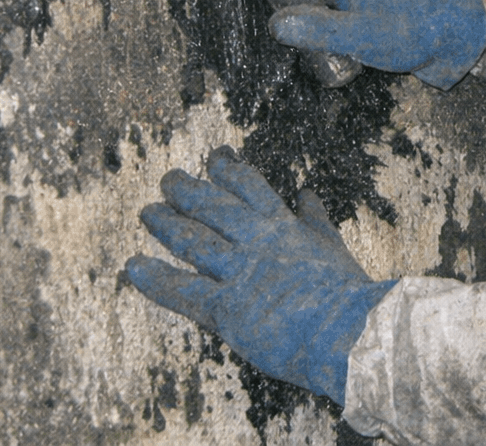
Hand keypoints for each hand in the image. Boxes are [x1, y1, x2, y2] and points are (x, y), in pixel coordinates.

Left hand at [125, 146, 395, 404]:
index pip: (250, 186)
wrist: (351, 329)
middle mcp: (256, 241)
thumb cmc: (351, 292)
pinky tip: (134, 267)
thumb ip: (316, 220)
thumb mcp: (334, 246)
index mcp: (285, 225)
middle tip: (168, 178)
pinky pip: (182, 290)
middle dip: (187, 189)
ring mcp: (238, 273)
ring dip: (166, 224)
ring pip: (193, 240)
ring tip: (147, 211)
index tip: (215, 157)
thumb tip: (306, 194)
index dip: (228, 170)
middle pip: (213, 206)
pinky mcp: (226, 309)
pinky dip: (155, 279)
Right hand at [241, 0, 485, 88]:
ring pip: (318, 1)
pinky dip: (319, 25)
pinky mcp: (368, 16)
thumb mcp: (362, 33)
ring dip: (299, 10)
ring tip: (276, 21)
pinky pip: (333, 16)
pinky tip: (314, 44)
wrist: (455, 36)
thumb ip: (321, 30)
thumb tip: (277, 24)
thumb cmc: (413, 29)